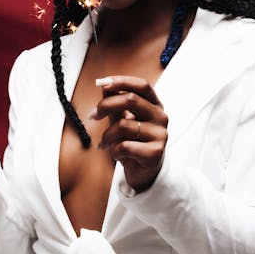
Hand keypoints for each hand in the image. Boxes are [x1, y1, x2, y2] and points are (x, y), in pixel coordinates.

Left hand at [92, 76, 167, 192]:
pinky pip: (124, 146)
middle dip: (106, 105)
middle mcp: (160, 116)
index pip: (142, 85)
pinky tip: (115, 153)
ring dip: (107, 135)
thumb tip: (103, 86)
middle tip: (94, 115)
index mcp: (154, 105)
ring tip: (104, 142)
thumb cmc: (133, 142)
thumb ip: (115, 103)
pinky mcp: (155, 152)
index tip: (102, 83)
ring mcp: (160, 134)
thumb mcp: (122, 119)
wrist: (144, 172)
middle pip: (131, 100)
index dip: (121, 81)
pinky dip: (113, 150)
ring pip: (124, 124)